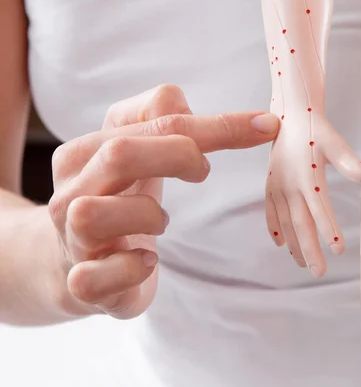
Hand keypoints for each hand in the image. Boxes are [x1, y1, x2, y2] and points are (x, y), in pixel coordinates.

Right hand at [49, 84, 278, 318]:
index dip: (213, 124)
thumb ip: (161, 121)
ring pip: (95, 214)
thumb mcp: (139, 156)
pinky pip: (95, 277)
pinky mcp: (79, 283)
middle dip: (178, 154)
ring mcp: (69, 238)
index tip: (264, 127)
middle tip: (204, 171)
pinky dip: (131, 269)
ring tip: (161, 221)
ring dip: (147, 215)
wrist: (80, 263)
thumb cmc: (119, 201)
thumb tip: (184, 103)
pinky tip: (147, 262)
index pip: (152, 120)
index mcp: (85, 151)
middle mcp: (71, 190)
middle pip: (119, 153)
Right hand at [265, 110, 360, 277]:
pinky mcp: (270, 184)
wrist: (288, 115)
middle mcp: (290, 185)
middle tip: (319, 272)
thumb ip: (350, 163)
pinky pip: (270, 211)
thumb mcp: (335, 143)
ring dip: (293, 244)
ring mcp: (277, 186)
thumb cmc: (315, 130)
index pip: (320, 209)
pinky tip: (280, 244)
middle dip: (310, 249)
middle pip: (300, 223)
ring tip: (301, 264)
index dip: (329, 229)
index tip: (338, 250)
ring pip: (285, 222)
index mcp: (307, 176)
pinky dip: (274, 228)